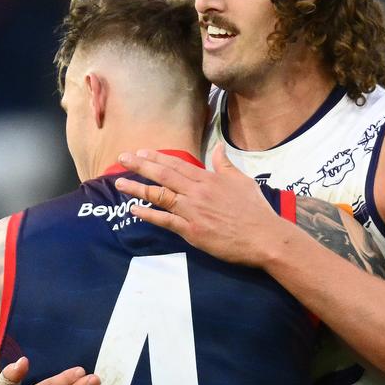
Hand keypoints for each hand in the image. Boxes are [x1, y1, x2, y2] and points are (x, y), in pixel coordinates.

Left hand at [115, 144, 290, 266]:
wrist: (264, 237)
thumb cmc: (255, 210)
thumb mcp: (242, 180)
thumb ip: (225, 164)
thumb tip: (219, 147)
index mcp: (208, 179)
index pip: (177, 164)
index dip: (157, 157)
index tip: (141, 152)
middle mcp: (197, 192)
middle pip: (163, 175)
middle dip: (140, 165)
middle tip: (122, 158)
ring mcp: (193, 212)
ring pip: (159, 196)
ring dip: (137, 188)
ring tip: (119, 183)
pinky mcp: (192, 231)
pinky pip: (165, 221)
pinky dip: (148, 214)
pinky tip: (134, 210)